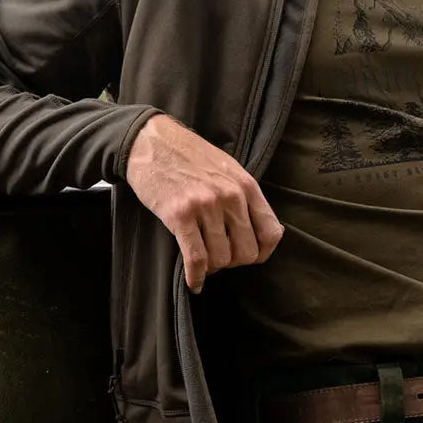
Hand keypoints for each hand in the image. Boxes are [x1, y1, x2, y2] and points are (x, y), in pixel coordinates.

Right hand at [125, 114, 283, 292]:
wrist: (151, 141)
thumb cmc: (190, 157)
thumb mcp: (228, 169)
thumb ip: (246, 197)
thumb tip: (269, 233)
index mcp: (246, 186)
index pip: (271, 233)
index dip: (262, 253)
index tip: (249, 256)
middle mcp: (231, 196)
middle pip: (247, 253)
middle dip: (233, 262)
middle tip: (219, 256)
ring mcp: (206, 206)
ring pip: (221, 259)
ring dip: (212, 267)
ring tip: (203, 260)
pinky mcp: (180, 215)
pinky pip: (196, 258)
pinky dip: (196, 276)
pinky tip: (193, 282)